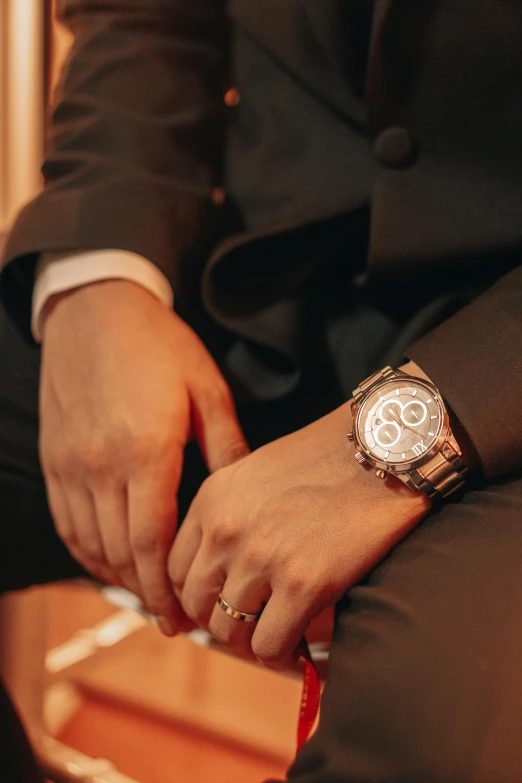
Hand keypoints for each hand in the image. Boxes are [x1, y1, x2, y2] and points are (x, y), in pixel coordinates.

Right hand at [39, 280, 248, 635]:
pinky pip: (65, 520)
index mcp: (146, 449)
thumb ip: (226, 448)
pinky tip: (107, 562)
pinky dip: (86, 551)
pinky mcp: (54, 457)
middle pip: (120, 552)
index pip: (152, 541)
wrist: (97, 309)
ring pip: (89, 542)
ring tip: (146, 598)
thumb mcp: (207, 389)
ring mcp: (70, 462)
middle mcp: (101, 464)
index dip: (167, 588)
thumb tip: (247, 495)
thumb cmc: (159, 346)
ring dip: (117, 577)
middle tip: (172, 620)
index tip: (183, 618)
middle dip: (147, 593)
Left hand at [169, 402, 430, 669]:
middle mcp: (226, 531)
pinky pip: (270, 646)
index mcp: (211, 500)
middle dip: (221, 622)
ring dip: (252, 643)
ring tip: (278, 639)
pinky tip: (301, 649)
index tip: (219, 604)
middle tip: (251, 626)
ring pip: (229, 632)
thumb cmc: (326, 457)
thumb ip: (230, 513)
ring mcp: (262, 559)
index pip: (175, 570)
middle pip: (197, 606)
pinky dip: (282, 655)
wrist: (381, 448)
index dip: (195, 596)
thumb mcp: (256, 471)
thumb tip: (225, 565)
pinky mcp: (304, 585)